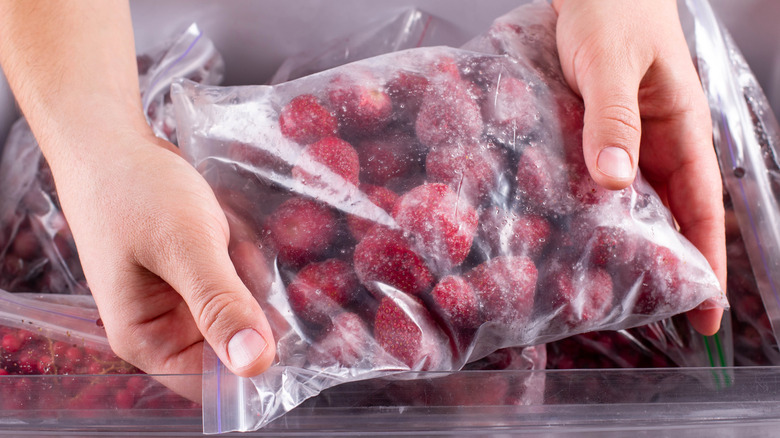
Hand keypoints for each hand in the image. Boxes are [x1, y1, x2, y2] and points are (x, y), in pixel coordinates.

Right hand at [0, 1, 276, 397]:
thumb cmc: (137, 193)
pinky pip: (239, 284)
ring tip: (244, 241)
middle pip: (235, 347)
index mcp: (148, 340)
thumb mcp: (184, 246)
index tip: (307, 338)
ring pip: (243, 312)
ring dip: (256, 282)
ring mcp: (182, 302)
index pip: (215, 386)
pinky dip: (248, 263)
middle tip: (266, 269)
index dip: (259, 365)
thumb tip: (255, 364)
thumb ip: (220, 305)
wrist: (112, 142)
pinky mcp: (196, 276)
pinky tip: (241, 234)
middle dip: (261, 312)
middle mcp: (164, 330)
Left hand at [553, 0, 725, 334]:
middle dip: (663, 263)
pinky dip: (589, 206)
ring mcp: (624, 136)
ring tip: (603, 284)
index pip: (701, 207)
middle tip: (646, 312)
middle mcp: (655, 140)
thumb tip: (614, 182)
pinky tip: (569, 229)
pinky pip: (597, 176)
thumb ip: (613, 118)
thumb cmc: (612, 7)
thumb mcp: (611, 62)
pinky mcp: (593, 129)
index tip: (707, 313)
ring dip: (623, 239)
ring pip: (631, 200)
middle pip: (668, 213)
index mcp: (680, 128)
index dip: (706, 260)